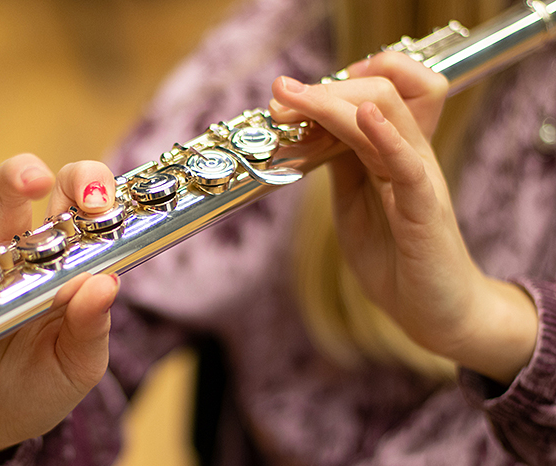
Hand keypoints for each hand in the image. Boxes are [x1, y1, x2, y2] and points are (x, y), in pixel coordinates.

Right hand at [0, 155, 119, 454]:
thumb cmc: (40, 388)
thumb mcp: (78, 365)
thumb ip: (92, 327)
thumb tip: (106, 285)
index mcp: (60, 265)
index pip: (74, 207)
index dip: (87, 187)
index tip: (96, 199)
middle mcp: (13, 260)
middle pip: (14, 197)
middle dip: (23, 175)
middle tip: (36, 181)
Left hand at [270, 52, 536, 383]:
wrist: (433, 312)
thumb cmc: (394, 257)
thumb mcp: (353, 201)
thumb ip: (341, 164)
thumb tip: (312, 128)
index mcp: (392, 151)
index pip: (367, 95)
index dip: (326, 87)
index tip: (284, 95)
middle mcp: (410, 154)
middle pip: (377, 92)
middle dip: (323, 88)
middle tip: (280, 93)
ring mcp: (421, 178)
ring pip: (390, 113)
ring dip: (337, 100)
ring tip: (299, 97)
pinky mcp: (427, 209)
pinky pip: (409, 165)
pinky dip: (386, 137)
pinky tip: (364, 117)